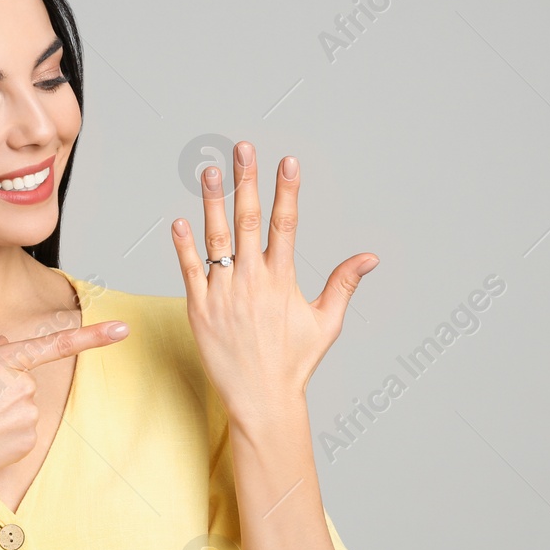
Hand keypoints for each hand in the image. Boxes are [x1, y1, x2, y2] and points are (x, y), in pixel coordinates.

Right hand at [0, 320, 129, 489]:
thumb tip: (5, 345)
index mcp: (2, 360)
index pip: (55, 344)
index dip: (93, 336)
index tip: (123, 329)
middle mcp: (22, 384)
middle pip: (24, 384)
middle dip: (4, 394)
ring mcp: (28, 414)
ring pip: (24, 409)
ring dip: (4, 416)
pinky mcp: (29, 440)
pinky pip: (24, 432)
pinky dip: (7, 437)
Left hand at [170, 142, 376, 421]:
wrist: (261, 400)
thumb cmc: (294, 364)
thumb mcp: (326, 323)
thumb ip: (343, 284)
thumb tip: (369, 258)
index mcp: (282, 281)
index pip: (286, 224)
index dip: (286, 190)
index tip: (287, 161)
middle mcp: (252, 282)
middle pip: (248, 220)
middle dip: (246, 181)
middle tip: (242, 149)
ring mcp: (223, 294)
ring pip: (216, 239)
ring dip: (212, 202)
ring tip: (210, 170)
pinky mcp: (200, 310)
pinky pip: (190, 271)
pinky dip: (184, 246)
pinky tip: (179, 221)